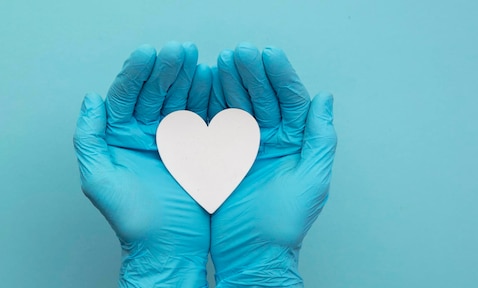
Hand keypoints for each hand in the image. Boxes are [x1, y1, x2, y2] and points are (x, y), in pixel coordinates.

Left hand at [73, 42, 212, 286]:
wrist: (170, 246)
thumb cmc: (133, 219)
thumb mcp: (99, 178)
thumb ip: (90, 138)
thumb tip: (92, 99)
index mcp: (122, 136)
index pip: (128, 96)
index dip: (137, 72)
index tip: (150, 53)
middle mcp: (148, 133)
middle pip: (156, 92)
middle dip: (168, 69)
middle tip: (180, 50)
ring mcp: (176, 140)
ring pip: (181, 100)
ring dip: (190, 79)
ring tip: (200, 61)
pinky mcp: (200, 148)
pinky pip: (204, 118)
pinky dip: (209, 99)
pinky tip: (214, 82)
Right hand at [209, 43, 336, 286]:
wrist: (251, 252)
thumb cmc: (284, 223)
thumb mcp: (311, 179)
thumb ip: (319, 138)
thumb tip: (325, 99)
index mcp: (296, 142)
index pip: (291, 100)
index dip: (281, 75)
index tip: (269, 54)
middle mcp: (273, 140)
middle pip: (264, 97)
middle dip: (253, 72)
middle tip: (241, 51)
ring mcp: (247, 146)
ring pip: (240, 105)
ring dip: (232, 82)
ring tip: (222, 60)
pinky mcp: (222, 156)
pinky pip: (218, 124)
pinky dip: (212, 103)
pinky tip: (206, 84)